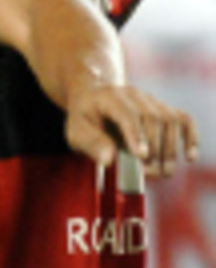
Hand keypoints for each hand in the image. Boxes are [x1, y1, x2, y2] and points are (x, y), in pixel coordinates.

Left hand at [65, 84, 199, 177]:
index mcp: (108, 96)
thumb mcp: (76, 131)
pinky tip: (189, 157)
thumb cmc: (85, 119)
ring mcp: (151, 100)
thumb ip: (90, 143)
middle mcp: (133, 94)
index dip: (136, 134)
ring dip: (170, 148)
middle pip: (152, 117)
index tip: (141, 156)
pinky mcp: (164, 109)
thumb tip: (109, 159)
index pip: (127, 113)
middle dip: (154, 148)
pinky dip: (191, 137)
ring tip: (163, 172)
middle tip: (150, 173)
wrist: (93, 98)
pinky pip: (184, 119)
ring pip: (170, 119)